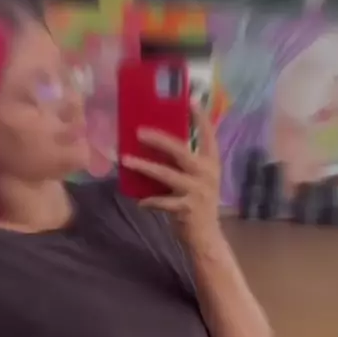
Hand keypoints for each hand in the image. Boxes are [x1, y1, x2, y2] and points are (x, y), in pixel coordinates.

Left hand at [120, 102, 221, 250]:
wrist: (206, 237)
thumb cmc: (196, 202)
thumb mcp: (197, 178)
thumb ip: (184, 162)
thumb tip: (156, 141)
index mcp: (211, 163)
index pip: (209, 135)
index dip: (200, 117)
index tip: (192, 99)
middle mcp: (206, 174)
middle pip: (181, 151)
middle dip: (159, 140)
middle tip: (138, 131)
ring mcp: (198, 191)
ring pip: (167, 175)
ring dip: (145, 167)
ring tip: (126, 160)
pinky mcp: (187, 209)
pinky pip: (163, 202)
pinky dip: (149, 201)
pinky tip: (138, 200)